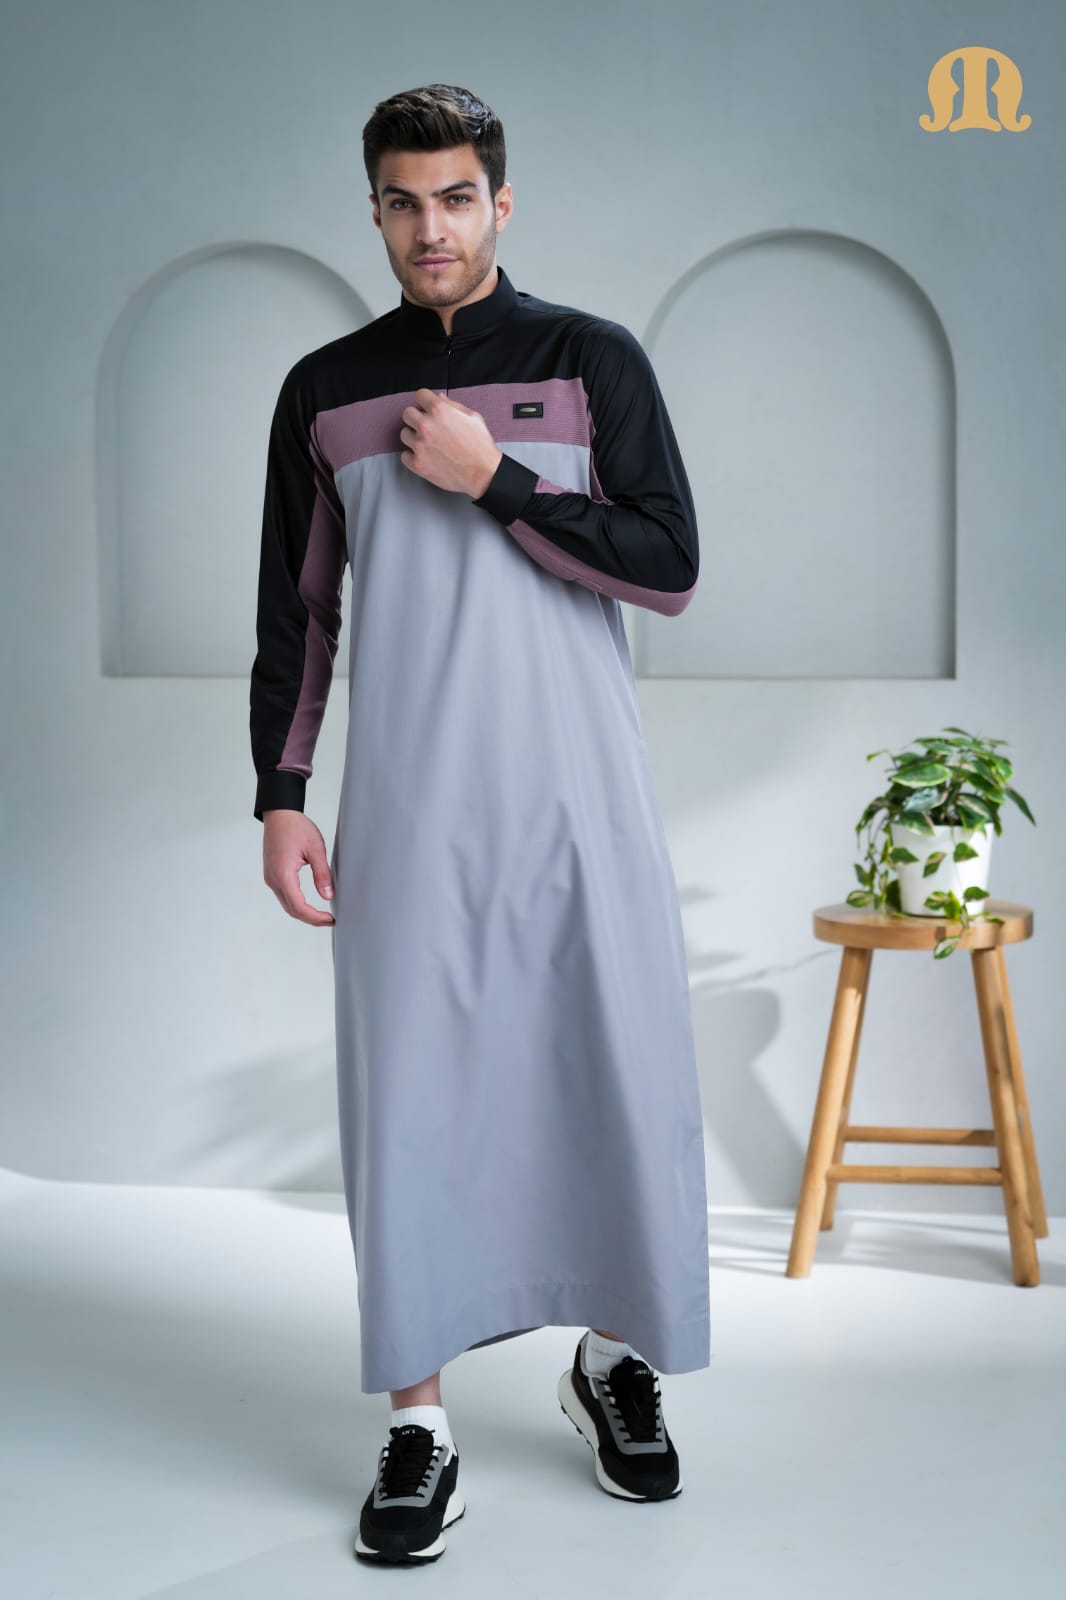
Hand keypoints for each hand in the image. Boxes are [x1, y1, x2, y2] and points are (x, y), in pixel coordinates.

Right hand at [261, 810, 335, 926]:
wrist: (279, 813)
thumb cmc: (295, 826)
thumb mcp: (316, 849)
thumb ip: (322, 874)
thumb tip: (328, 896)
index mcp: (283, 874)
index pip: (299, 907)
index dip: (315, 917)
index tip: (331, 919)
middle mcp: (273, 879)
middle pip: (291, 910)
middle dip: (311, 919)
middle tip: (330, 920)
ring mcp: (270, 878)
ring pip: (286, 905)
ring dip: (303, 913)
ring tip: (322, 915)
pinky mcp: (272, 874)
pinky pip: (284, 896)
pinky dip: (296, 904)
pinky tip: (309, 904)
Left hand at [399, 388, 501, 497]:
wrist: (483, 474)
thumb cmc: (481, 447)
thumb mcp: (473, 417)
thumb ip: (453, 405)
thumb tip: (439, 398)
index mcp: (440, 410)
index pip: (420, 395)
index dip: (424, 401)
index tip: (426, 407)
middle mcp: (426, 425)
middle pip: (407, 413)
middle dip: (416, 417)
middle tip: (426, 426)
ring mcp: (420, 446)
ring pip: (404, 434)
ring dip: (413, 437)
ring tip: (427, 443)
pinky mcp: (418, 464)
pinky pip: (404, 456)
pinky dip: (412, 456)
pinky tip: (424, 457)